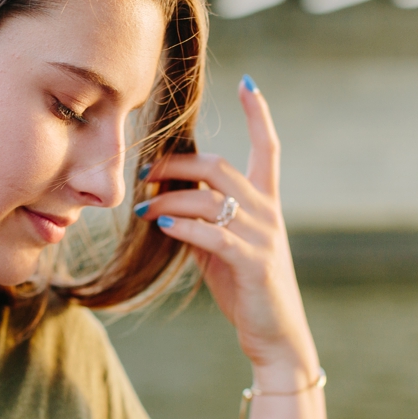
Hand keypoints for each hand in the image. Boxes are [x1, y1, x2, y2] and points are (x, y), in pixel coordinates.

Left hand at [136, 76, 318, 379]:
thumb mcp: (221, 245)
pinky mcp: (253, 262)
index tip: (248, 83)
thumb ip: (201, 216)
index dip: (259, 114)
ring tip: (142, 207)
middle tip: (143, 172)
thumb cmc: (244, 287)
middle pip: (221, 166)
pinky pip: (213, 234)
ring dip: (169, 197)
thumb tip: (164, 195)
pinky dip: (183, 226)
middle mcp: (268, 212)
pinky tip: (161, 225)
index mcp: (265, 202)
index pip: (269, 147)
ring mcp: (264, 236)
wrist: (275, 334)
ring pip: (210, 198)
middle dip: (177, 163)